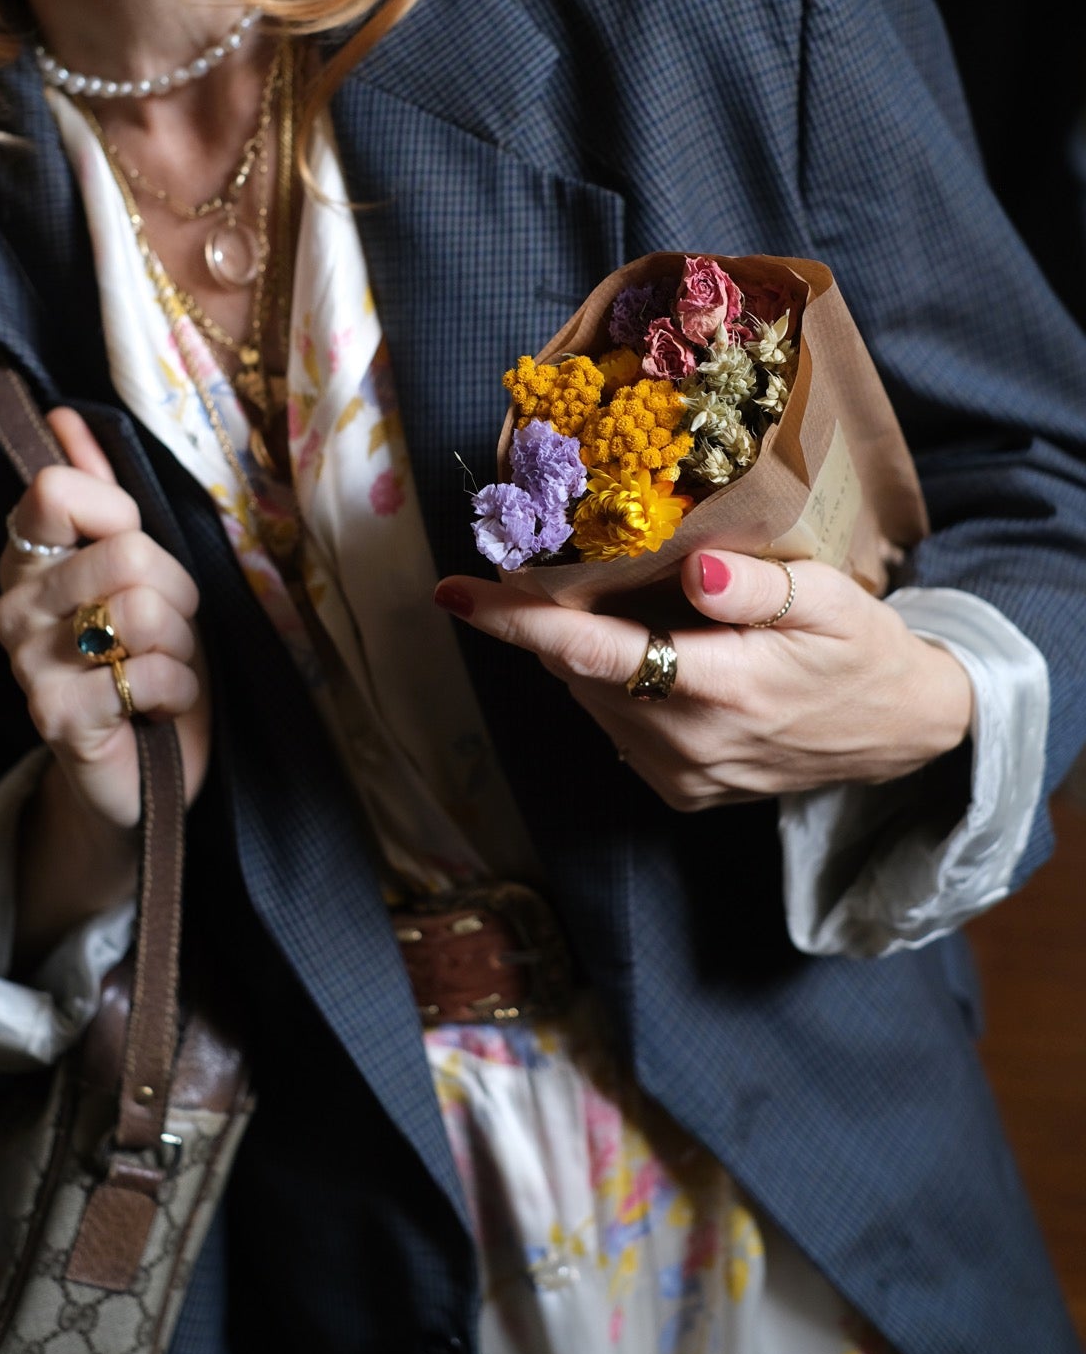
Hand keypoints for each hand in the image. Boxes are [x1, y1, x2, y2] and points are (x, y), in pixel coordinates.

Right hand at [0, 407, 209, 832]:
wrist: (143, 769)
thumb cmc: (144, 658)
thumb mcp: (137, 570)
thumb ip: (102, 494)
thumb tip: (65, 416)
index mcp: (29, 559)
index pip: (55, 489)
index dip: (119, 512)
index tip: (134, 547)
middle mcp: (14, 606)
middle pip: (124, 552)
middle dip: (177, 590)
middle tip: (167, 626)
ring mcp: (28, 663)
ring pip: (141, 609)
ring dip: (180, 643)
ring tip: (161, 664)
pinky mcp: (55, 717)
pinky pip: (146, 672)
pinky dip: (177, 688)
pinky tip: (156, 705)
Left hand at [433, 551, 971, 811]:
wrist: (900, 733)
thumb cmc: (861, 650)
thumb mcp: (830, 601)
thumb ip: (759, 587)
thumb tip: (693, 569)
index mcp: (721, 691)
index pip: (592, 653)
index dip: (516, 621)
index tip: (453, 591)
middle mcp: (688, 745)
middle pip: (579, 670)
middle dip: (551, 618)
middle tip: (547, 561)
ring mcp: (682, 776)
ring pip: (592, 697)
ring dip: (585, 650)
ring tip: (612, 601)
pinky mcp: (682, 792)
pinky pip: (619, 725)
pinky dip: (615, 683)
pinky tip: (651, 651)